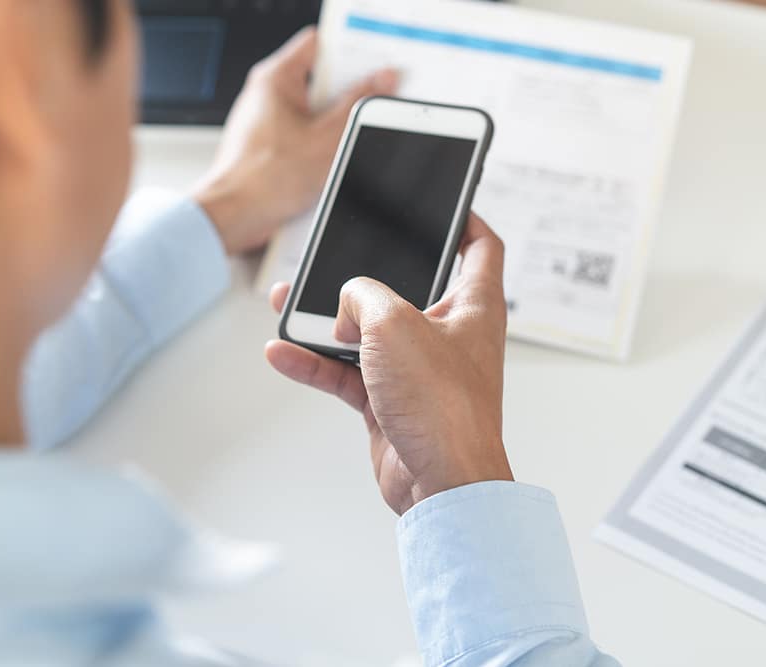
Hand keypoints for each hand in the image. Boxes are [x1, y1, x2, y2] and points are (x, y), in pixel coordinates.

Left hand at [193, 27, 397, 254]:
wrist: (235, 217)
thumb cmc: (264, 180)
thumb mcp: (328, 138)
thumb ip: (358, 105)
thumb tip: (381, 81)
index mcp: (276, 79)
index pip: (319, 43)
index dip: (350, 52)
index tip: (373, 69)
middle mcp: (267, 96)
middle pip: (319, 80)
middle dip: (344, 97)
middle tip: (361, 113)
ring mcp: (266, 122)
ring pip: (313, 113)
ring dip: (332, 128)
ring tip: (335, 147)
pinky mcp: (269, 147)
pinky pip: (302, 136)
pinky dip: (318, 147)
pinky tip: (323, 165)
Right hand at [265, 214, 513, 515]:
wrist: (441, 483)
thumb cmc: (442, 406)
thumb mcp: (394, 324)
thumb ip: (362, 296)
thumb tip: (345, 306)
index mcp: (474, 306)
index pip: (481, 248)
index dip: (465, 221)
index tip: (446, 205)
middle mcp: (449, 335)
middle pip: (406, 289)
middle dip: (365, 275)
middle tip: (336, 259)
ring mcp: (419, 370)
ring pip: (367, 333)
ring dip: (327, 321)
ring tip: (289, 303)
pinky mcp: (392, 402)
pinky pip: (348, 374)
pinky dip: (316, 364)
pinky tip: (284, 353)